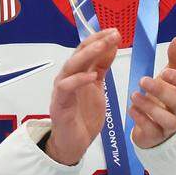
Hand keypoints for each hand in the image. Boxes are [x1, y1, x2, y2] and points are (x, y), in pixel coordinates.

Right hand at [45, 28, 120, 165]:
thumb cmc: (84, 115)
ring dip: (87, 55)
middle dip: (96, 42)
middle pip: (79, 54)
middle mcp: (67, 78)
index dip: (99, 39)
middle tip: (113, 34)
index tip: (115, 31)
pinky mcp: (59, 105)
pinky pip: (66, 88)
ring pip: (71, 67)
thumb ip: (101, 67)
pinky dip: (78, 80)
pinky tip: (93, 76)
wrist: (73, 143)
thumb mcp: (98, 87)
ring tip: (103, 46)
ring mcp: (62, 90)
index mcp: (77, 73)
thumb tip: (111, 45)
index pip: (86, 49)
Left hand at [129, 37, 175, 148]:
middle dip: (161, 91)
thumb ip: (175, 58)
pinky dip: (140, 119)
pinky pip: (151, 130)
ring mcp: (169, 125)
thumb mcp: (170, 76)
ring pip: (166, 119)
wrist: (156, 124)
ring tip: (134, 95)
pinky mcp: (157, 135)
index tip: (166, 71)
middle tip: (143, 80)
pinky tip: (131, 109)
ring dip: (149, 106)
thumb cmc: (165, 97)